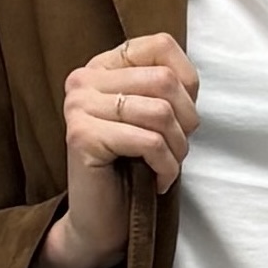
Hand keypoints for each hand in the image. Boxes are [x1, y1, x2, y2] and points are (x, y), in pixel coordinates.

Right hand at [42, 33, 196, 267]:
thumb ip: (164, 90)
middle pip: (164, 80)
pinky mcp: (82, 136)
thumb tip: (188, 82)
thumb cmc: (130, 171)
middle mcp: (84, 80)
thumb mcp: (151, 119)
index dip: (187, 79)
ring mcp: (79, 107)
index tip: (184, 115)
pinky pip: (148, 142)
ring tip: (169, 166)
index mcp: (101, 67)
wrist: (99, 223)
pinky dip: (166, 167)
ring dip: (178, 148)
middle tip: (178, 149)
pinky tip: (160, 182)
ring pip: (160, 112)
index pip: (159, 45)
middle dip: (187, 121)